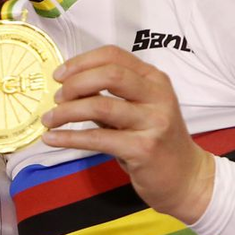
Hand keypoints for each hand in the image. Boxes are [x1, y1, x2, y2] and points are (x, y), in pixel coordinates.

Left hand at [41, 45, 214, 223]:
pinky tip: (52, 138)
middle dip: (75, 83)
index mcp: (154, 79)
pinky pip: (98, 139)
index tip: (59, 75)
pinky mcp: (143, 149)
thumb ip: (109, 95)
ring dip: (67, 112)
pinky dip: (69, 137)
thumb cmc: (154, 140)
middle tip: (57, 98)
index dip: (81, 62)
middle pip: (109, 74)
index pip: (113, 56)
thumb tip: (67, 87)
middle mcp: (157, 96)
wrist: (186, 178)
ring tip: (49, 119)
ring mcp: (153, 122)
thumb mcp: (138, 110)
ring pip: (101, 106)